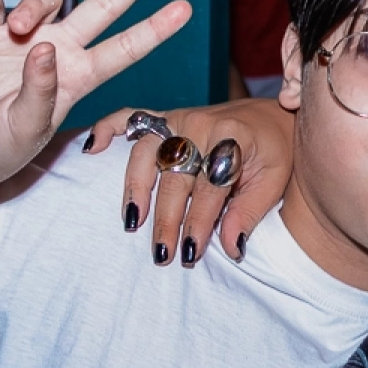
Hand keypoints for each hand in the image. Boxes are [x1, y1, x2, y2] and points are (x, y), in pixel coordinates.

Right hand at [0, 0, 191, 206]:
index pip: (125, 48)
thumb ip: (39, 92)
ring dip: (37, 3)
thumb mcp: (25, 129)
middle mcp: (58, 50)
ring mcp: (22, 37)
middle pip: (102, 6)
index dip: (154, 28)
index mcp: (78, 77)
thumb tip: (46, 48)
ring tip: (20, 28)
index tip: (185, 8)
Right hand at [85, 96, 294, 263]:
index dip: (199, 222)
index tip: (191, 253)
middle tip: (161, 253)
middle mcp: (201, 124)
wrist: (275, 114)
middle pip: (175, 176)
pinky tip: (91, 149)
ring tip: (131, 222)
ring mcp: (180, 118)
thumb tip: (230, 248)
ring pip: (146, 152)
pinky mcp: (166, 117)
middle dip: (167, 218)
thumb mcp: (275, 181)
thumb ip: (250, 212)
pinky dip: (107, 128)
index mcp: (233, 138)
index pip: (210, 188)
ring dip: (135, 188)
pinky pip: (130, 116)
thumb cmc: (276, 151)